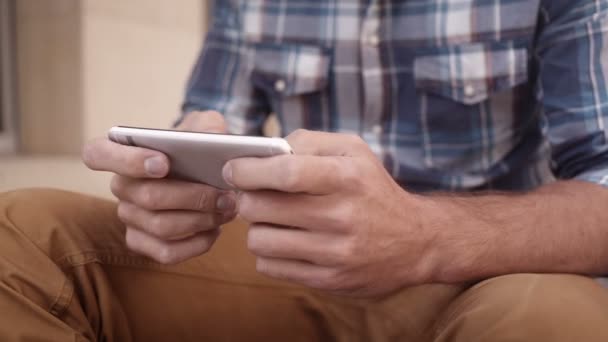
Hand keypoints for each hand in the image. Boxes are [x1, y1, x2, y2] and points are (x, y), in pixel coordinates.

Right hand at [83, 111, 236, 263]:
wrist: (206, 173)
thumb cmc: (197, 147)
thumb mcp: (204, 127)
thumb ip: (208, 125)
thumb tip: (212, 136)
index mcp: (122, 151)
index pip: (97, 154)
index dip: (127, 161)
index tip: (164, 163)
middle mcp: (120, 186)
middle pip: (148, 197)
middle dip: (193, 197)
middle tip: (225, 195)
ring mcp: (128, 217)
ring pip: (161, 227)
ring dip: (201, 220)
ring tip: (227, 210)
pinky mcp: (141, 242)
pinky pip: (166, 252)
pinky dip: (197, 243)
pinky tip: (215, 230)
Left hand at [223, 130, 437, 296]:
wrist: (416, 241)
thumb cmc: (373, 189)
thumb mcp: (354, 151)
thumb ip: (308, 141)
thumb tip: (264, 151)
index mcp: (347, 177)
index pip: (286, 172)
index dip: (248, 170)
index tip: (231, 169)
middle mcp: (342, 216)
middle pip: (262, 207)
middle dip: (247, 198)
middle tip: (252, 194)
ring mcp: (335, 253)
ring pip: (260, 241)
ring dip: (256, 227)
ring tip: (271, 219)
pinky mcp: (329, 280)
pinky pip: (271, 267)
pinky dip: (268, 253)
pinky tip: (285, 241)